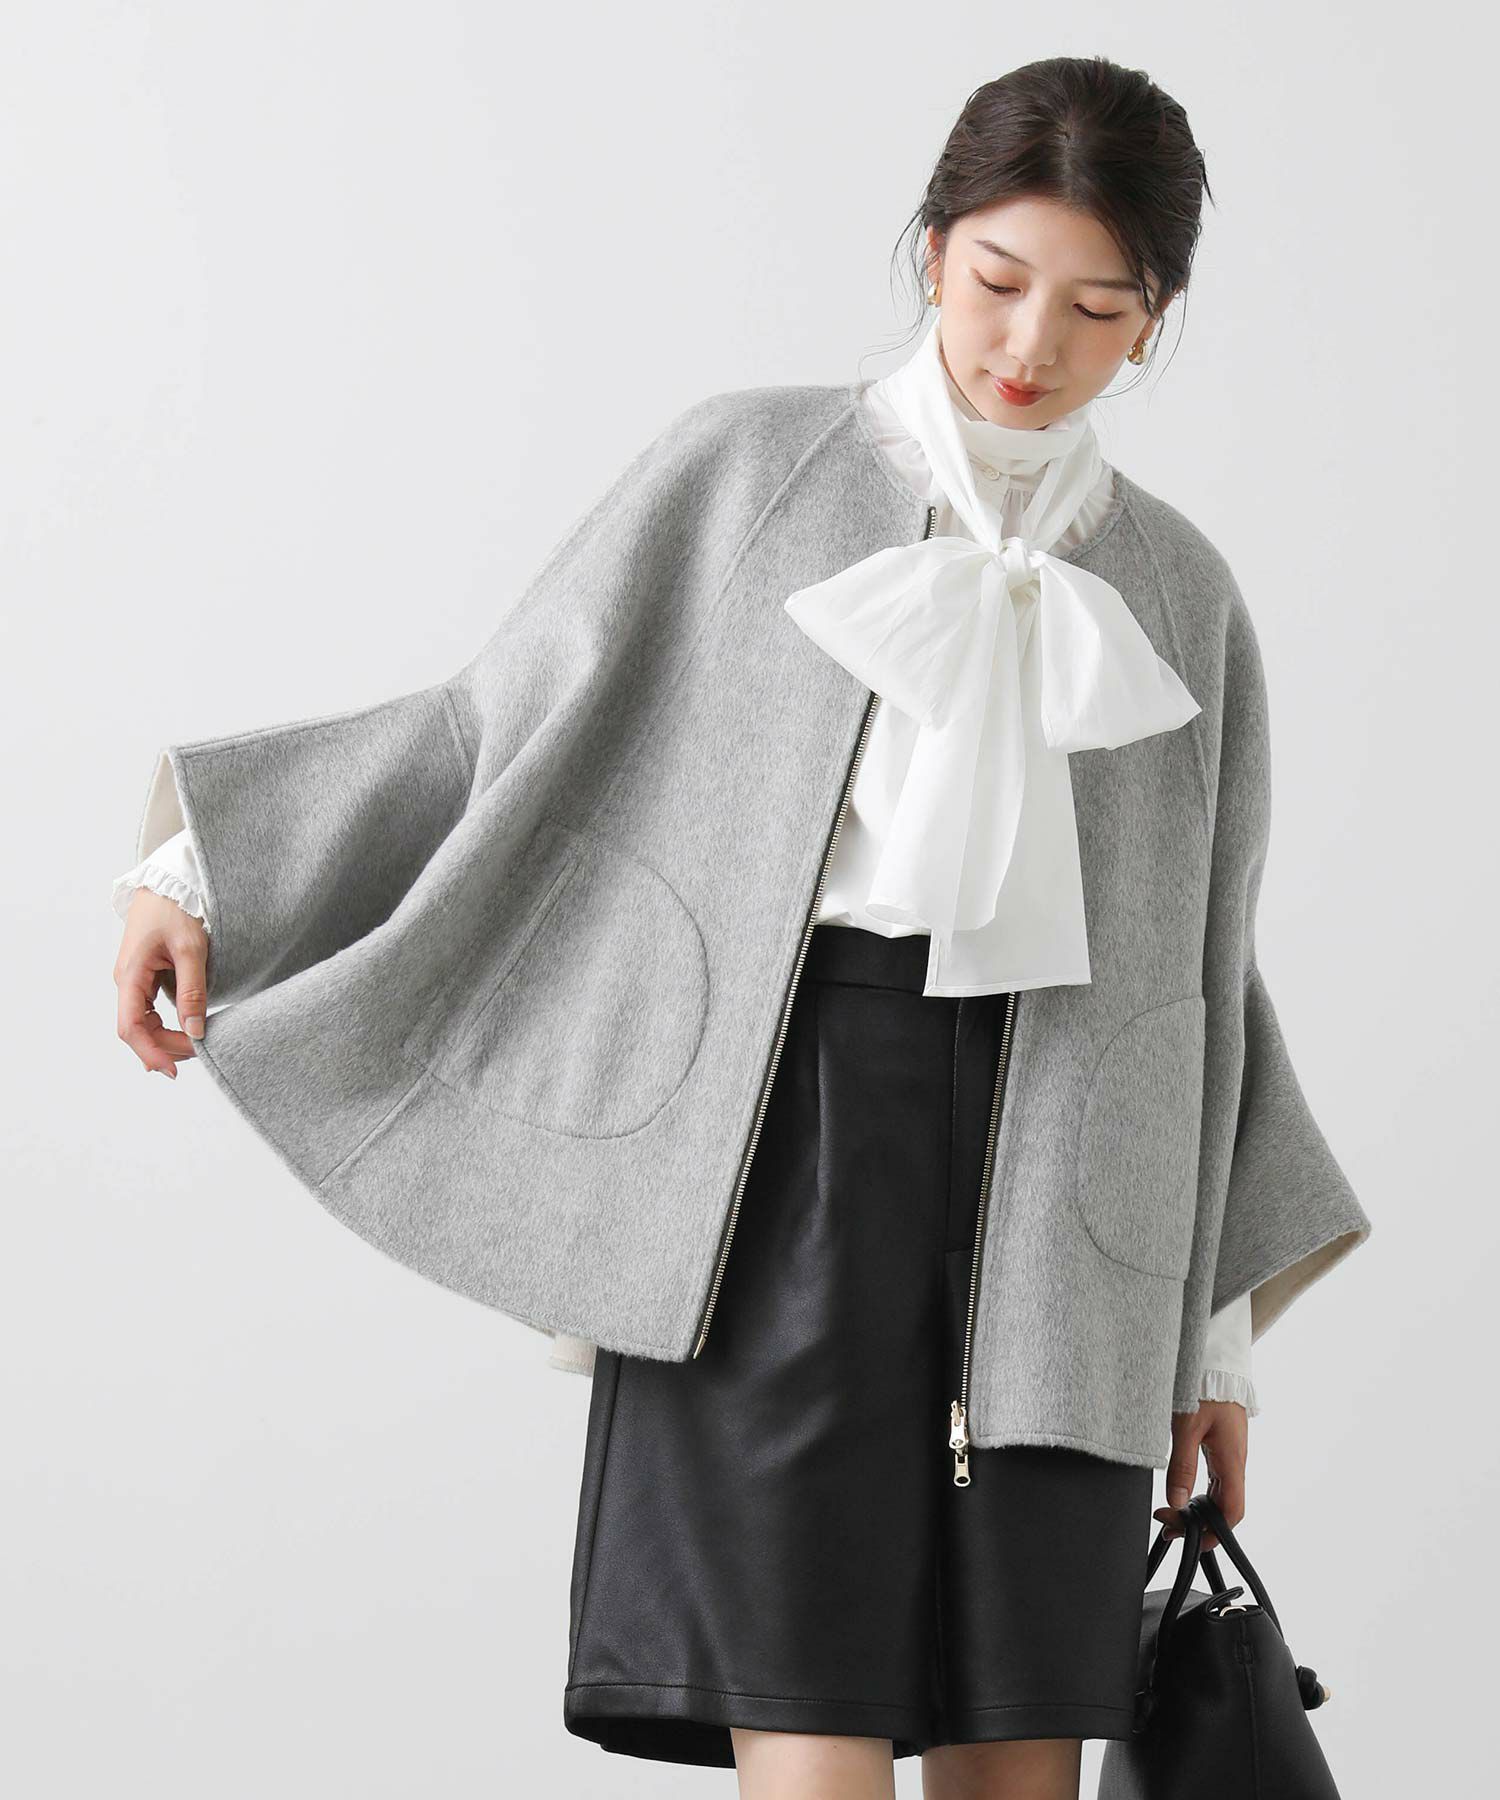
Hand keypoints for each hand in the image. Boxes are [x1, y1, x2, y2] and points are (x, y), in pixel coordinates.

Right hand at [114, 887, 209, 1078]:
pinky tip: (184, 1032)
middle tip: (199, 1054)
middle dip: (165, 1047)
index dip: (151, 1052)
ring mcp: (133, 980)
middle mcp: (126, 981)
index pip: (131, 1027)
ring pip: (143, 1023)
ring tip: (195, 1047)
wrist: (169, 883)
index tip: (174, 1070)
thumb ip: (193, 991)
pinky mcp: (144, 977)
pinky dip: (166, 1025)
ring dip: (166, 1039)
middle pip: (137, 1029)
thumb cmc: (177, 910)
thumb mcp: (192, 950)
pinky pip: (149, 1011)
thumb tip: (196, 1031)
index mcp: (130, 975)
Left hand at [1153, 1398, 1247, 1553]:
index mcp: (1232, 1461)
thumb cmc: (1205, 1387)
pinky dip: (1198, 1490)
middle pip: (1224, 1507)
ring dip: (1196, 1507)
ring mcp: (1229, 1454)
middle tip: (1167, 1525)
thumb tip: (1176, 1501)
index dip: (1213, 1532)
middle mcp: (1235, 1461)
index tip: (1187, 1538)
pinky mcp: (1221, 1445)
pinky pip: (1215, 1478)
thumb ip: (1182, 1465)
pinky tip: (1181, 1491)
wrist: (1216, 1361)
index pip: (1231, 1512)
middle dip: (1198, 1523)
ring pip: (1218, 1493)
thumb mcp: (1187, 1426)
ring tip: (1169, 1512)